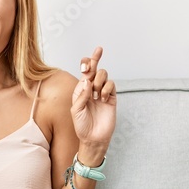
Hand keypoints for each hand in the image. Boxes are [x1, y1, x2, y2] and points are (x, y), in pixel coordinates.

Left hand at [71, 46, 115, 160]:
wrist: (94, 138)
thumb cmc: (82, 126)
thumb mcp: (76, 110)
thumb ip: (81, 95)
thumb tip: (87, 80)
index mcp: (81, 89)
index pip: (84, 71)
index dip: (86, 62)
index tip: (86, 61)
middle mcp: (92, 89)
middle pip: (95, 68)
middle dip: (95, 58)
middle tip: (98, 50)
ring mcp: (102, 92)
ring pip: (104, 74)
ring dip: (99, 80)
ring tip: (96, 93)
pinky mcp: (112, 98)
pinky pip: (111, 85)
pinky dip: (107, 89)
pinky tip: (103, 99)